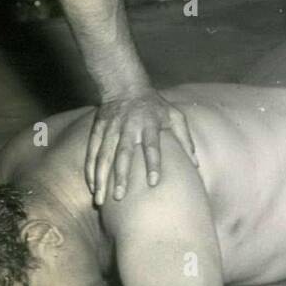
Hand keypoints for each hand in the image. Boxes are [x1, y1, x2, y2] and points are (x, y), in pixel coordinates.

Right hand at [85, 90, 196, 205]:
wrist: (125, 85)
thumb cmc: (155, 105)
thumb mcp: (174, 115)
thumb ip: (185, 139)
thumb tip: (195, 164)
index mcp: (149, 124)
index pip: (151, 145)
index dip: (153, 163)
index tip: (153, 183)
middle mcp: (129, 127)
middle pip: (124, 153)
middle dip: (121, 175)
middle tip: (120, 196)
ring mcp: (111, 128)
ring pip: (104, 155)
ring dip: (101, 177)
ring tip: (99, 199)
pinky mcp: (98, 128)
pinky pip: (92, 151)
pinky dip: (90, 169)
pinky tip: (91, 186)